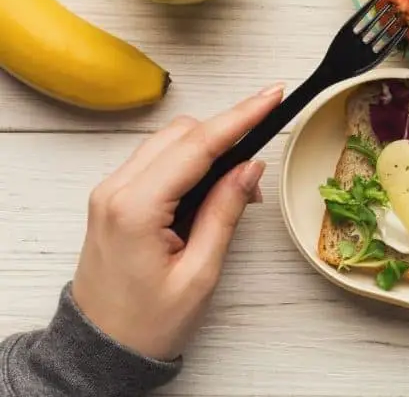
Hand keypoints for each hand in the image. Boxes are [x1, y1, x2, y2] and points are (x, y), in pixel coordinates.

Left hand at [71, 84, 283, 359]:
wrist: (103, 348)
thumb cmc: (148, 322)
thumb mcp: (200, 272)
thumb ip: (225, 211)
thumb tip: (250, 166)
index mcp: (136, 208)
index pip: (198, 145)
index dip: (241, 116)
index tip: (273, 94)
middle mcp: (115, 190)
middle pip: (182, 133)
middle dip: (227, 135)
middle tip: (260, 171)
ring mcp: (109, 191)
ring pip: (169, 141)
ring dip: (209, 149)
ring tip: (238, 190)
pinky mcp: (114, 198)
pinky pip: (157, 160)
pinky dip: (190, 163)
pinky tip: (212, 189)